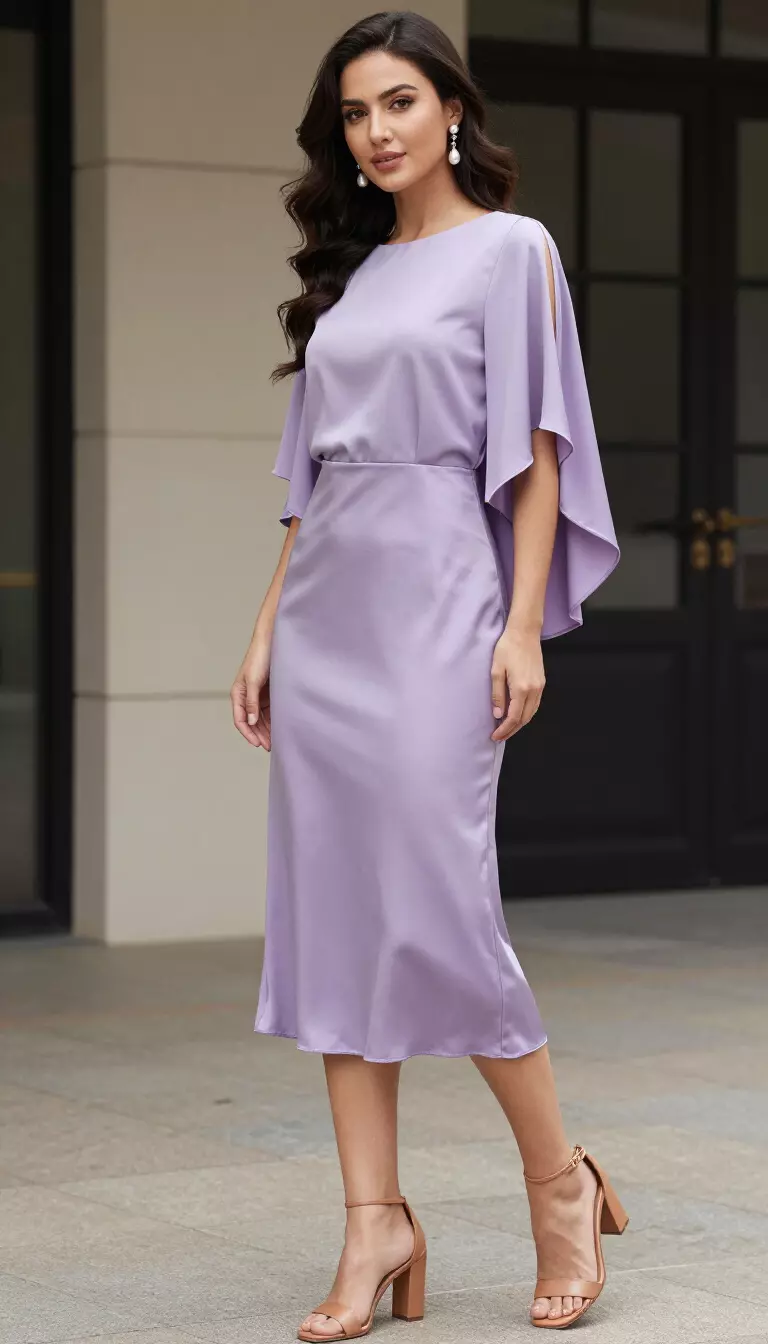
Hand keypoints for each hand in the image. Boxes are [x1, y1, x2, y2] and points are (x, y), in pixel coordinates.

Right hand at [231, 639, 271, 749]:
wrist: (272, 642)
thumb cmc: (259, 658)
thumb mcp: (254, 681)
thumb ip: (251, 702)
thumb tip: (251, 721)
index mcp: (238, 694)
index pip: (240, 719)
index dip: (248, 733)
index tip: (257, 744)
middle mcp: (246, 697)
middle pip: (251, 722)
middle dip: (258, 735)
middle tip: (269, 746)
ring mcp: (257, 696)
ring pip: (260, 718)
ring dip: (266, 730)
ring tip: (275, 741)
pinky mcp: (268, 694)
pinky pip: (269, 711)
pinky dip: (273, 720)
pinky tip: (279, 728)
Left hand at [490, 625, 544, 740]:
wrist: (524, 632)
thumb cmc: (507, 648)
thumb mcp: (496, 671)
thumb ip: (497, 695)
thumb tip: (498, 715)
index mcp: (521, 688)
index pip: (513, 717)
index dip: (504, 730)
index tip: (495, 736)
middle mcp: (533, 690)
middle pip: (524, 719)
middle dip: (512, 730)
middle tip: (499, 736)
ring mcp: (540, 687)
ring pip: (531, 713)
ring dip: (519, 724)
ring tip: (507, 729)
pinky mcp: (541, 682)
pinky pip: (535, 705)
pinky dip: (526, 714)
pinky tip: (518, 715)